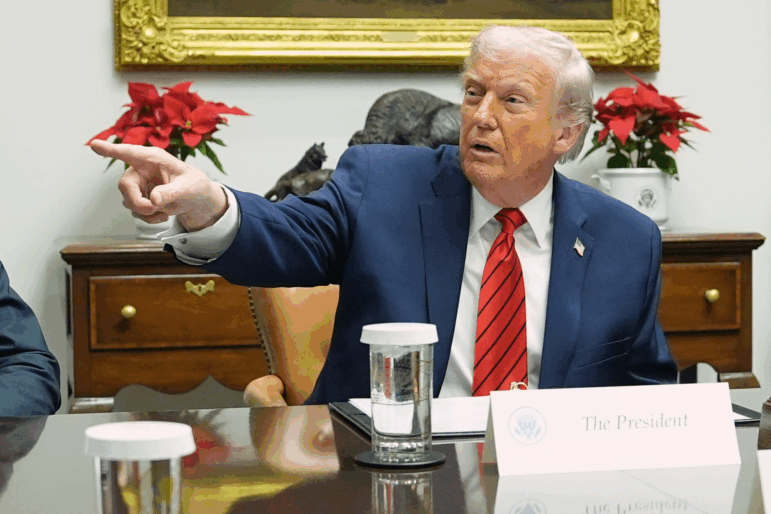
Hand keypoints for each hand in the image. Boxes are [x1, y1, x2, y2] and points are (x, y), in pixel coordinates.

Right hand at [90, 141, 227, 231]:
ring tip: (166, 210)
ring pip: (128, 201)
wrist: (195, 198)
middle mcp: (140, 169)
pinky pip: (135, 212)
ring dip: (146, 211)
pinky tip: (163, 215)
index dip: (111, 150)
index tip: (94, 145)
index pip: (129, 152)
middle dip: (138, 202)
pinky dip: (149, 218)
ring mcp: (137, 185)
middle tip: (154, 209)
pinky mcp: (138, 198)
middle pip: (125, 186)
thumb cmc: (193, 185)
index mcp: (152, 158)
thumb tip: (154, 199)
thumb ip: (172, 192)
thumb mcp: (188, 188)